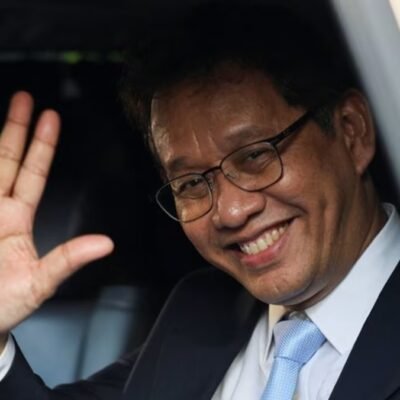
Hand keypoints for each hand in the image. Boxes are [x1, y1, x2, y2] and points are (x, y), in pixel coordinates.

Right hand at [0, 92, 113, 347]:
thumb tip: (105, 244)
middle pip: (5, 160)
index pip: (31, 174)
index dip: (41, 146)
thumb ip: (68, 259)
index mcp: (16, 221)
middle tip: (24, 98)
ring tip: (5, 110)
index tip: (49, 119)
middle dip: (14, 128)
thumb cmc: (3, 306)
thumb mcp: (39, 282)